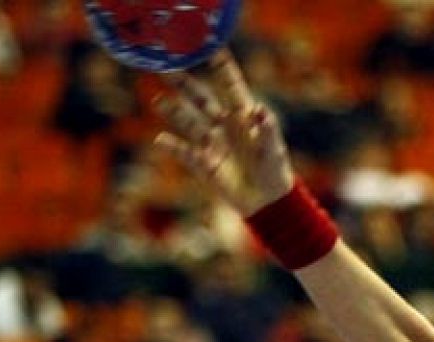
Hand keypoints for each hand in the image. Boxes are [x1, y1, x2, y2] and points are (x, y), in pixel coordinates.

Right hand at [153, 50, 293, 216]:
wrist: (268, 203)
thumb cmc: (275, 172)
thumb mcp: (274, 150)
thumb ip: (267, 130)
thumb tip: (259, 110)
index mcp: (243, 117)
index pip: (230, 86)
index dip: (220, 66)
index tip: (208, 46)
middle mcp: (224, 125)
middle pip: (200, 98)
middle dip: (184, 83)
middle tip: (165, 67)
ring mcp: (212, 143)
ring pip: (189, 122)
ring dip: (174, 111)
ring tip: (158, 100)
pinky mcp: (203, 164)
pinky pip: (185, 152)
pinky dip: (173, 146)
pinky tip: (161, 139)